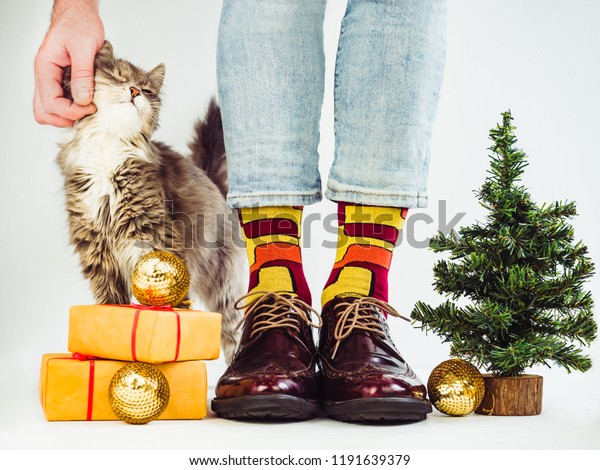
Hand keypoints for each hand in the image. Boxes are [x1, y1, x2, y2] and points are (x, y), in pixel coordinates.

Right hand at [34, 0, 104, 126]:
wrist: (79, 14)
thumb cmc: (79, 24)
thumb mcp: (84, 47)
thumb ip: (83, 74)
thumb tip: (83, 100)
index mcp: (45, 67)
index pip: (50, 103)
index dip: (71, 112)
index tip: (91, 108)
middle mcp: (45, 76)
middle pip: (44, 111)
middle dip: (66, 118)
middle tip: (88, 111)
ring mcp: (51, 80)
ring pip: (50, 109)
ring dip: (67, 115)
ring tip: (88, 108)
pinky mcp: (61, 81)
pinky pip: (60, 101)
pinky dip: (72, 107)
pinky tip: (87, 102)